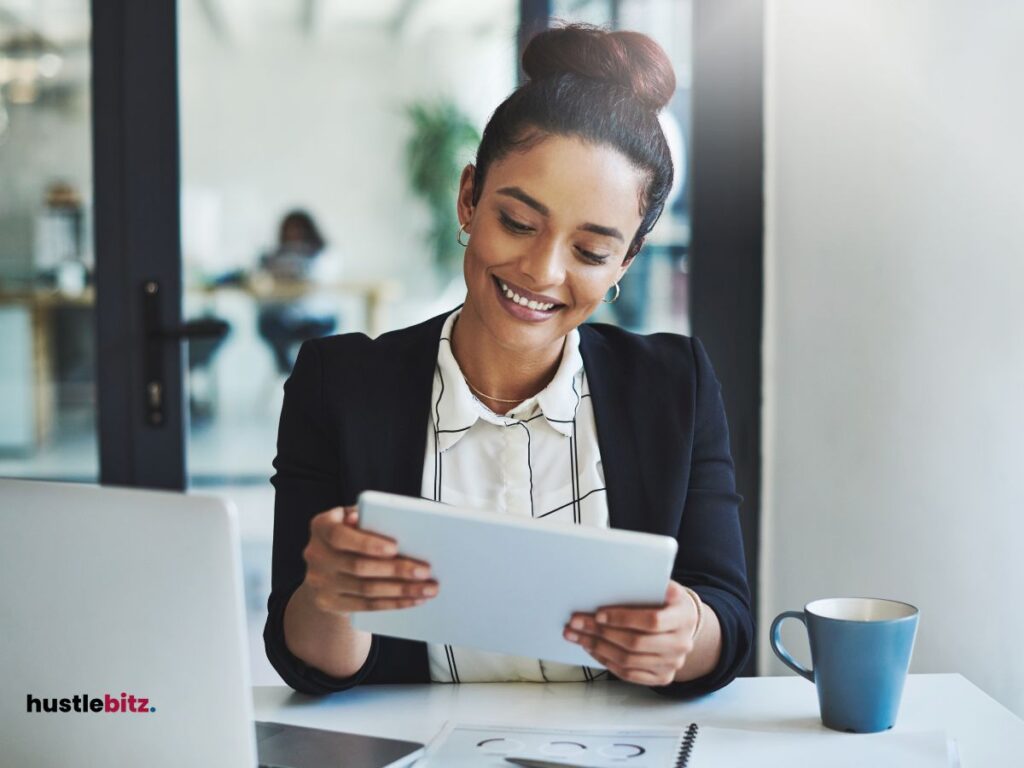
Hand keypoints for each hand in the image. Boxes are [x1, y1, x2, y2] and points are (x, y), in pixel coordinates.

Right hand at [302, 506, 439, 613]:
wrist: (326, 567)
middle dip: (396, 569)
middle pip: (358, 566)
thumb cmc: (351, 534)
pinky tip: (413, 600)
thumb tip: (396, 522)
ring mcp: (320, 582)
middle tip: (425, 571)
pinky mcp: (329, 603)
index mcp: (321, 526)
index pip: (341, 536)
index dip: (368, 543)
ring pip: (366, 589)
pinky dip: (393, 603)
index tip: (396, 547)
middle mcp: (315, 554)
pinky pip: (366, 606)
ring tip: (427, 589)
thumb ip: (369, 517)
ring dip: (401, 590)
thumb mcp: (353, 519)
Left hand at [563, 581, 697, 686]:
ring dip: (598, 647)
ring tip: (578, 636)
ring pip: (628, 660)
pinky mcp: (662, 677)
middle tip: (576, 623)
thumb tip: (616, 577)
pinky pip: (629, 674)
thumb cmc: (668, 602)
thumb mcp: (665, 586)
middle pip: (636, 643)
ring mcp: (672, 663)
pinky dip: (607, 662)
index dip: (623, 618)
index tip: (599, 614)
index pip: (652, 621)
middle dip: (601, 633)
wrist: (686, 624)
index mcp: (683, 617)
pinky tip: (593, 649)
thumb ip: (648, 583)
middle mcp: (681, 643)